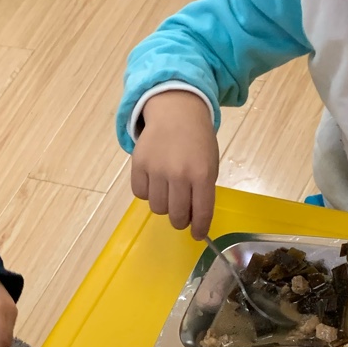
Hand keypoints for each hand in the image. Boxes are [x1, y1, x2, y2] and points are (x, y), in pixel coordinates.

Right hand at [131, 90, 219, 238]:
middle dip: (181, 220)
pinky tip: (154, 181)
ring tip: (168, 191)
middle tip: (182, 214)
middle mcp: (178, 174)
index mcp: (202, 174)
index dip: (200, 229)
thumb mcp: (210, 164)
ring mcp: (156, 169)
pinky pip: (140, 194)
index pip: (201, 212)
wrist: (176, 111)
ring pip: (157, 208)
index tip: (198, 235)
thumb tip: (193, 221)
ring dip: (164, 205)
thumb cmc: (198, 141)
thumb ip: (203, 192)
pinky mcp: (138, 164)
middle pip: (176, 216)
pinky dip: (147, 192)